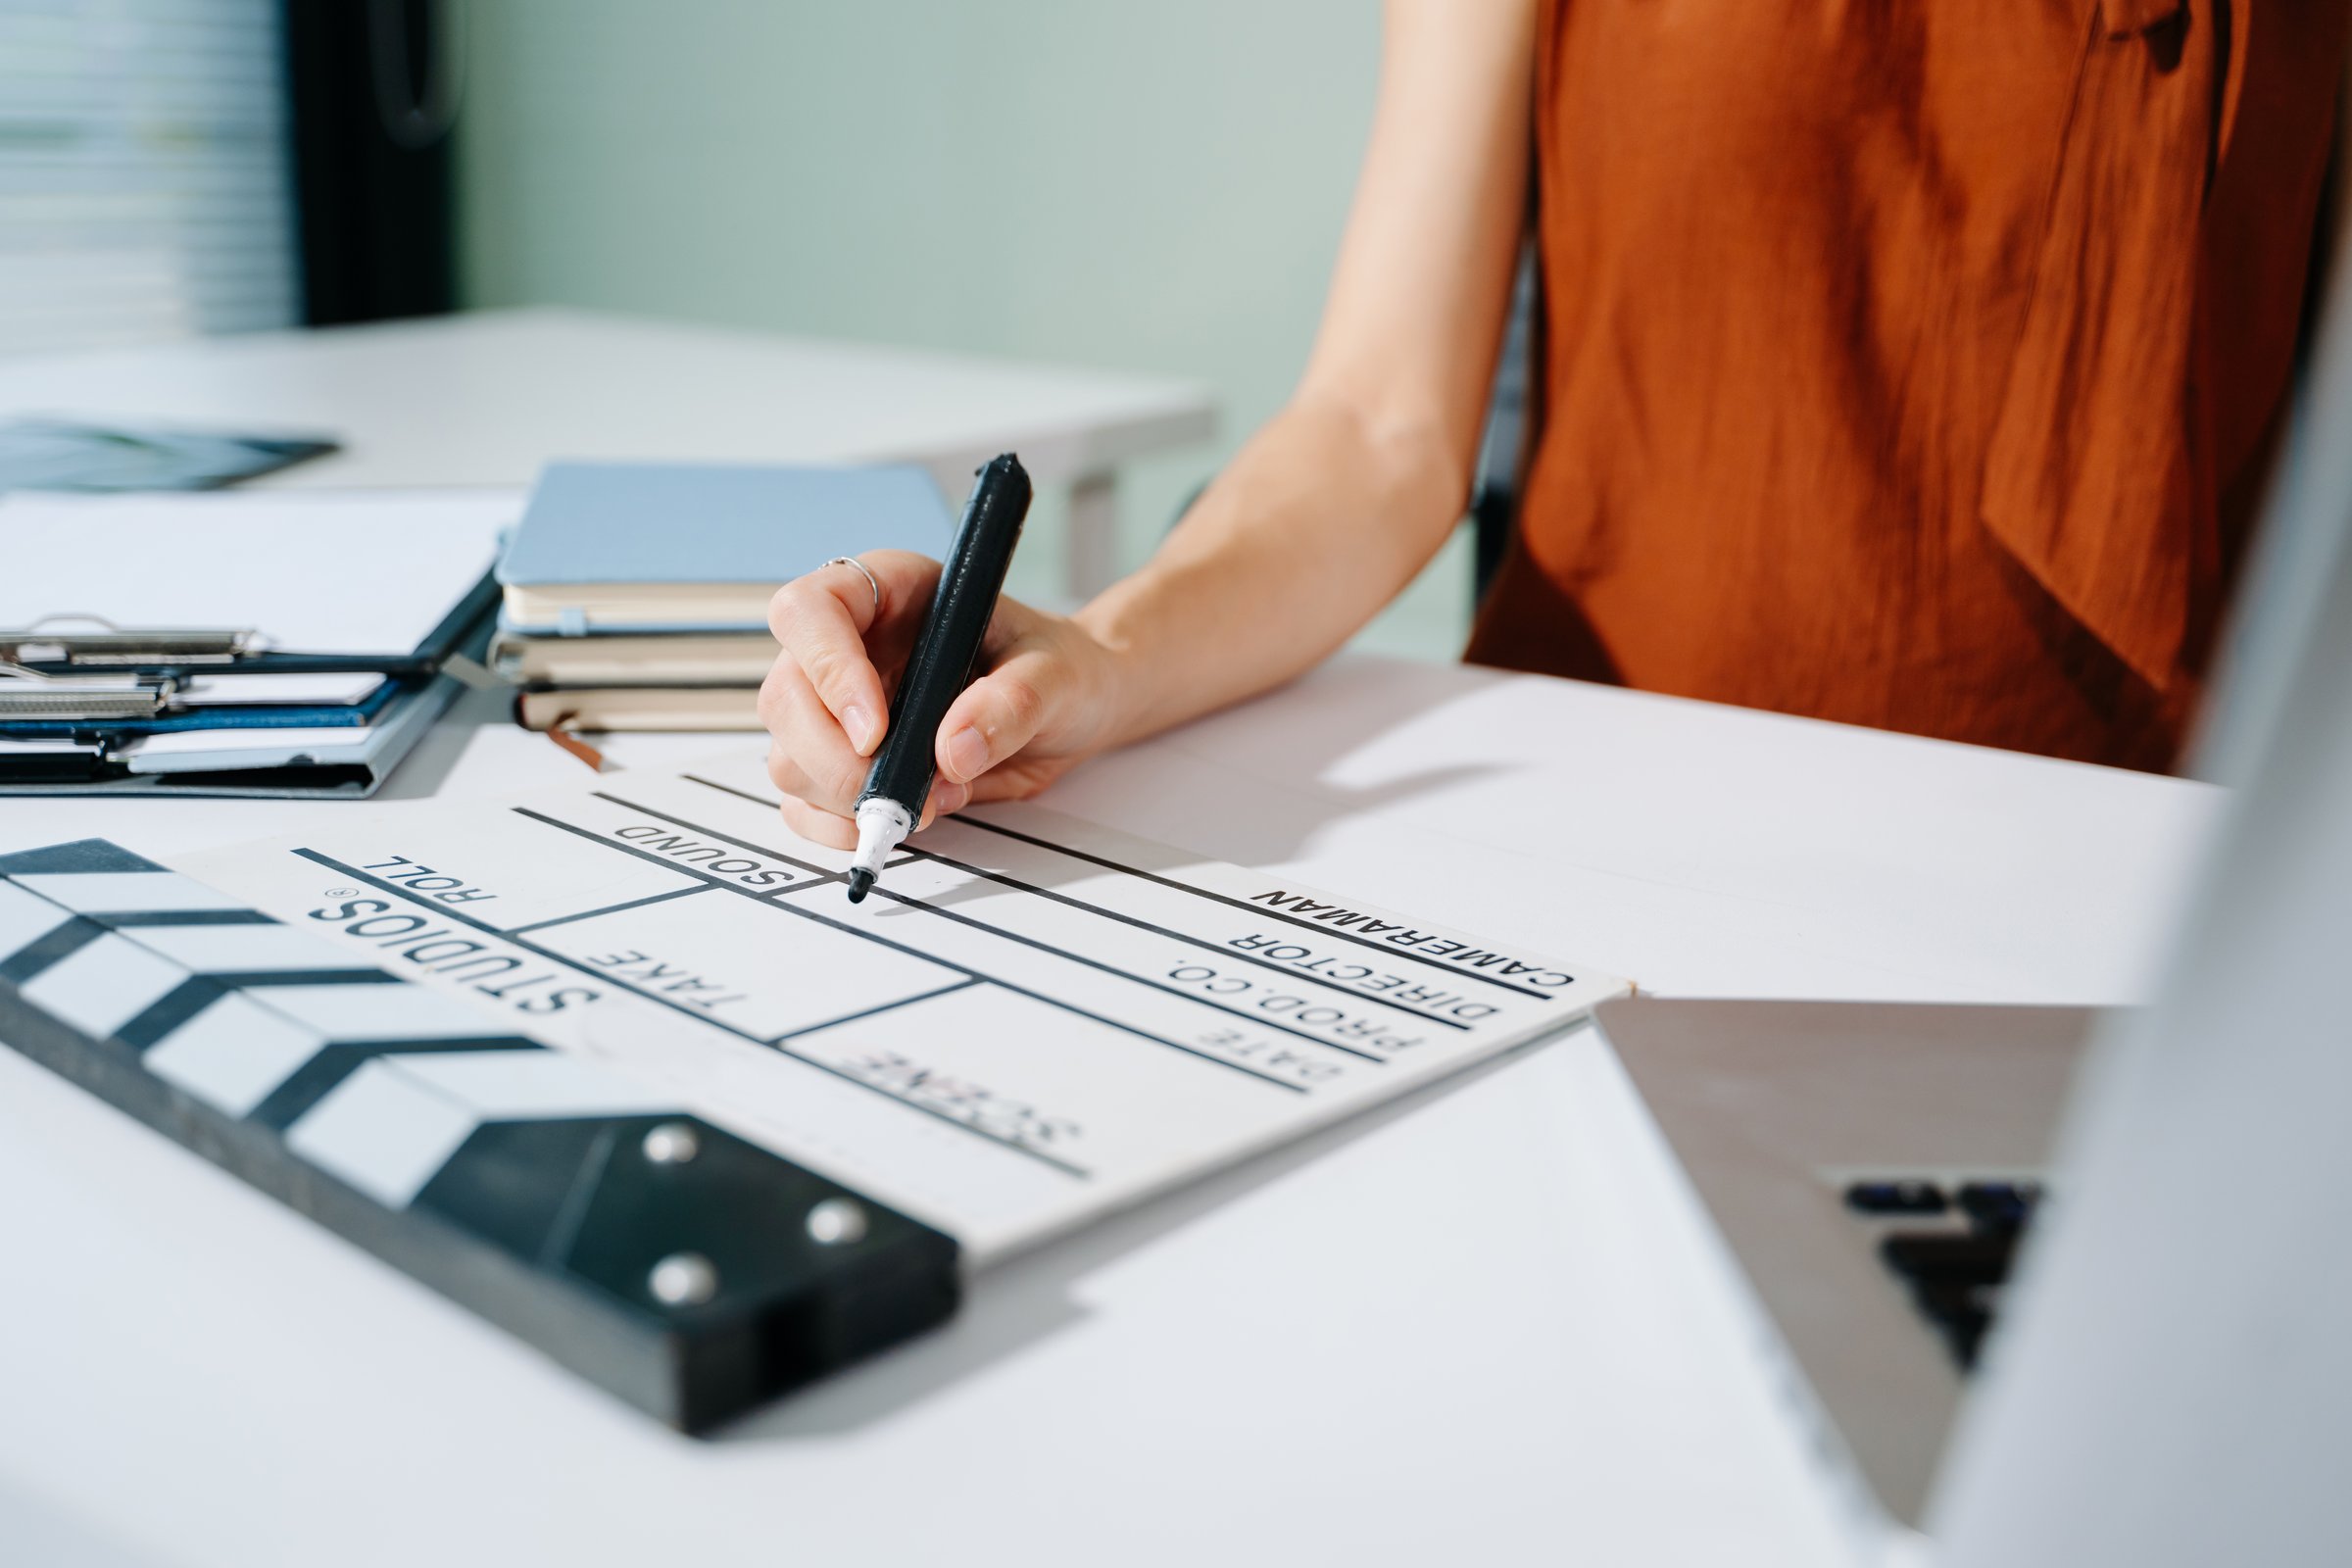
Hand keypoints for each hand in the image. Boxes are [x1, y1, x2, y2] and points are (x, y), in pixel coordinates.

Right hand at [761, 550, 1121, 848]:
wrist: (1072, 710)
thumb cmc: (1059, 668)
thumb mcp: (1054, 674)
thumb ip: (1011, 703)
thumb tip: (953, 751)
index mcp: (888, 591)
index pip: (811, 611)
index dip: (828, 670)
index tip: (877, 731)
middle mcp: (850, 646)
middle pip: (786, 697)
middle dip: (835, 759)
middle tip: (902, 792)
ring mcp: (839, 708)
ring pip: (790, 756)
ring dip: (845, 797)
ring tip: (931, 801)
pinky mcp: (846, 762)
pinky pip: (806, 802)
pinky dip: (839, 826)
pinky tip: (897, 823)